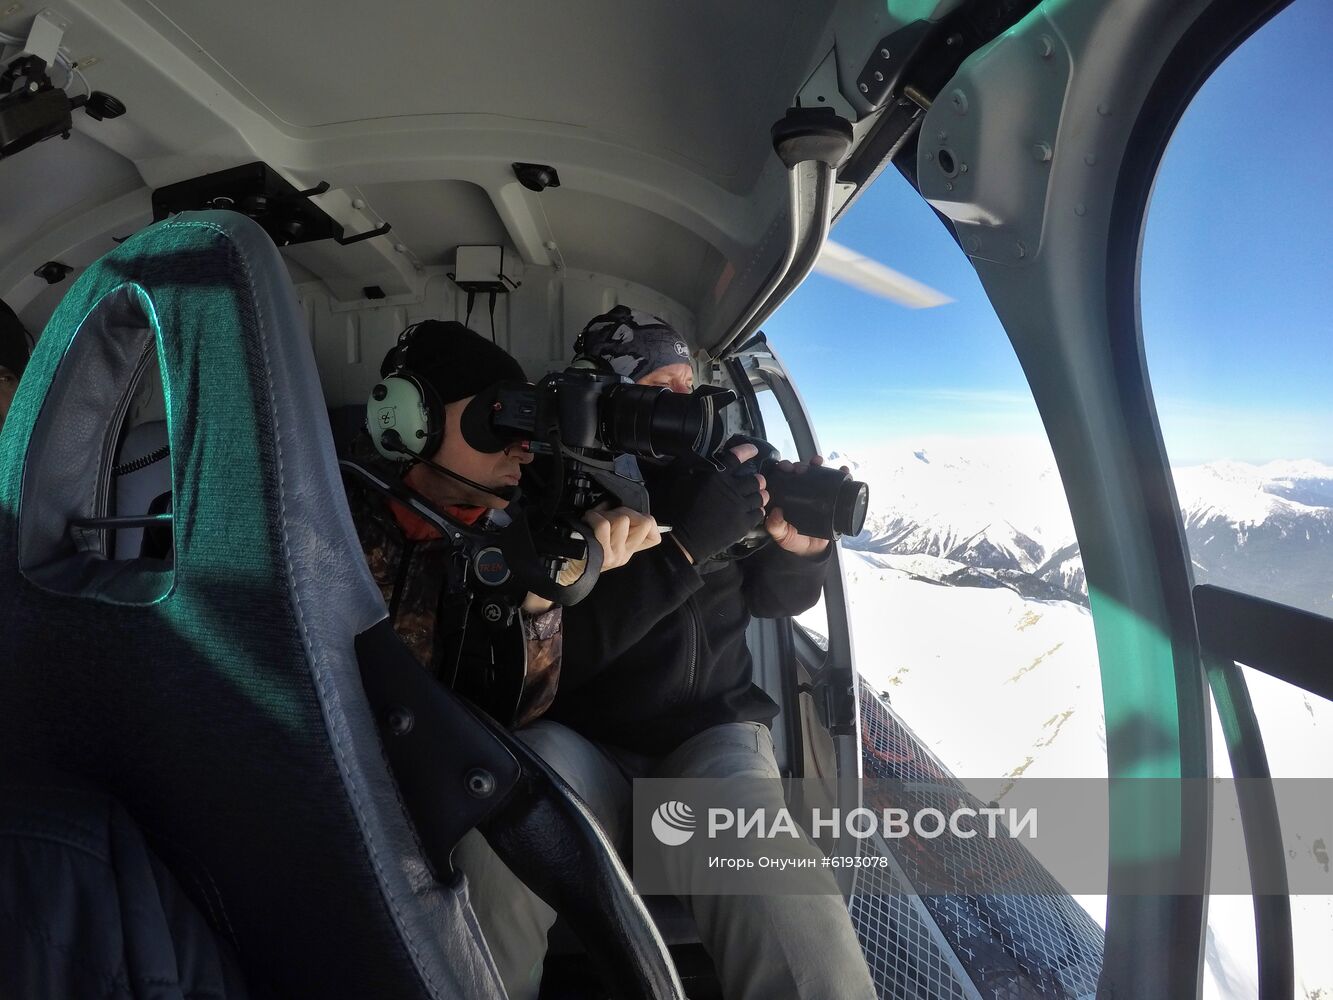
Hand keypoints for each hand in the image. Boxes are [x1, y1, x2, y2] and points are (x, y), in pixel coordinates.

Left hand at [581, 503, 661, 571]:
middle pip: (644, 521)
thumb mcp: (603, 538)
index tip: (628, 518)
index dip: (646, 520)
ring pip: (623, 519)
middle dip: (624, 511)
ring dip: (606, 514)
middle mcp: (625, 554)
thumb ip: (614, 525)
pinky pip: (604, 525)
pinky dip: (593, 517)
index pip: (654, 534)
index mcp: (628, 550)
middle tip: (607, 516)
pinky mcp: (604, 555)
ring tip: (593, 520)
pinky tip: (586, 521)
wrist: (562, 572)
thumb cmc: (580, 550)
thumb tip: (614, 503)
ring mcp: (616, 555)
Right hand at [665, 444, 767, 563]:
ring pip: (760, 497)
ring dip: (761, 494)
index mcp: (717, 477)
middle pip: (755, 480)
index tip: (754, 450)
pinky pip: (759, 514)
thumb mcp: (682, 483)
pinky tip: (755, 511)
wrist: (683, 539)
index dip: (747, 451)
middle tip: (757, 481)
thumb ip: (696, 471)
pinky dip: (758, 511)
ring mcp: (739, 508)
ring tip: (760, 495)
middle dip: (758, 479)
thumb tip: (701, 465)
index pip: (736, 458)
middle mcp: (732, 490)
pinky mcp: (743, 524)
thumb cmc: (679, 510)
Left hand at [762, 455, 846, 557]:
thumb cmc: (794, 540)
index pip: (784, 477)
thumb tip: (775, 513)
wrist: (812, 551)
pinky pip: (837, 484)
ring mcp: (817, 494)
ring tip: (818, 462)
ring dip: (818, 464)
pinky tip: (843, 469)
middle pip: (800, 472)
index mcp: (786, 497)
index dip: (784, 468)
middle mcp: (801, 492)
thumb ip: (775, 526)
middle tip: (800, 468)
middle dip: (800, 465)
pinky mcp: (831, 499)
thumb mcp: (781, 534)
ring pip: (817, 473)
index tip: (785, 467)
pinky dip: (841, 474)